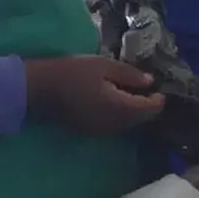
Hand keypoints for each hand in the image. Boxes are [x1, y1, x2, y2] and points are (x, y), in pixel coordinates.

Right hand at [24, 55, 167, 136]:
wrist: (38, 89)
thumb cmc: (71, 72)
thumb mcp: (102, 65)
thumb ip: (129, 75)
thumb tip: (150, 82)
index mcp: (119, 107)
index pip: (149, 109)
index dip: (158, 100)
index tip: (160, 89)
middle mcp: (113, 125)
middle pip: (140, 120)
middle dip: (147, 106)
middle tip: (147, 89)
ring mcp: (101, 131)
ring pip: (127, 125)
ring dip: (133, 112)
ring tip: (131, 94)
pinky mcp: (90, 132)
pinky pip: (114, 126)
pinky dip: (120, 116)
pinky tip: (114, 102)